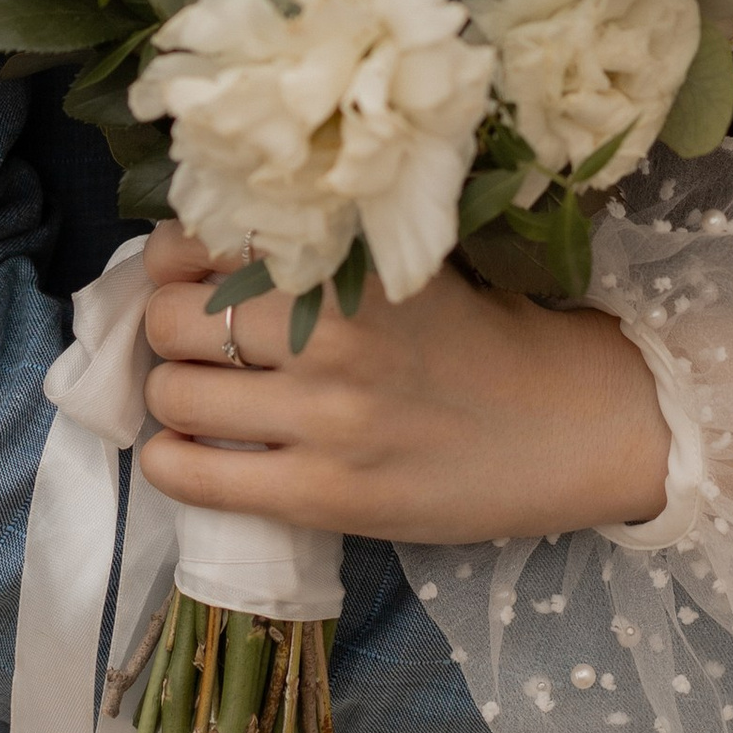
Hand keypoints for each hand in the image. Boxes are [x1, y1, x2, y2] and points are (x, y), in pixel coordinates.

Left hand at [137, 222, 670, 544]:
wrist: (564, 425)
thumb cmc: (475, 336)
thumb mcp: (397, 266)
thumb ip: (312, 252)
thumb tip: (191, 249)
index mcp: (346, 260)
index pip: (202, 237)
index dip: (178, 254)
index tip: (193, 270)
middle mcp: (329, 332)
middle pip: (169, 316)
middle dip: (168, 324)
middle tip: (197, 338)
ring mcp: (325, 418)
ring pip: (172, 393)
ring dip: (172, 392)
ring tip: (204, 395)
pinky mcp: (323, 495)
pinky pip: (193, 476)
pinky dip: (172, 462)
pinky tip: (193, 453)